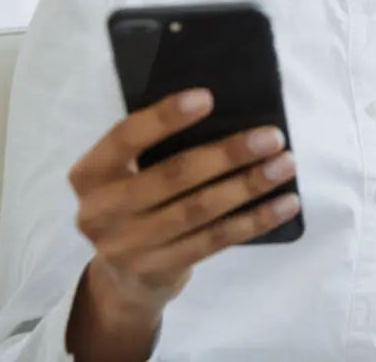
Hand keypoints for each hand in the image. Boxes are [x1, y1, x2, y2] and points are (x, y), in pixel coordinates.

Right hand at [65, 89, 299, 357]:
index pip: (124, 138)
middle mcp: (100, 211)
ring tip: (285, 165)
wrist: (122, 277)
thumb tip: (226, 110)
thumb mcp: (128, 173)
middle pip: (173, 175)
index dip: (164, 118)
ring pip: (199, 210)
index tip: (207, 97)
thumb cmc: (137, 199)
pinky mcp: (160, 269)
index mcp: (90, 174)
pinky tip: (285, 203)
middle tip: (273, 137)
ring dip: (248, 185)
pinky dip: (255, 220)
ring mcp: (128, 246)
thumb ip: (157, 147)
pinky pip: (215, 240)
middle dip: (228, 154)